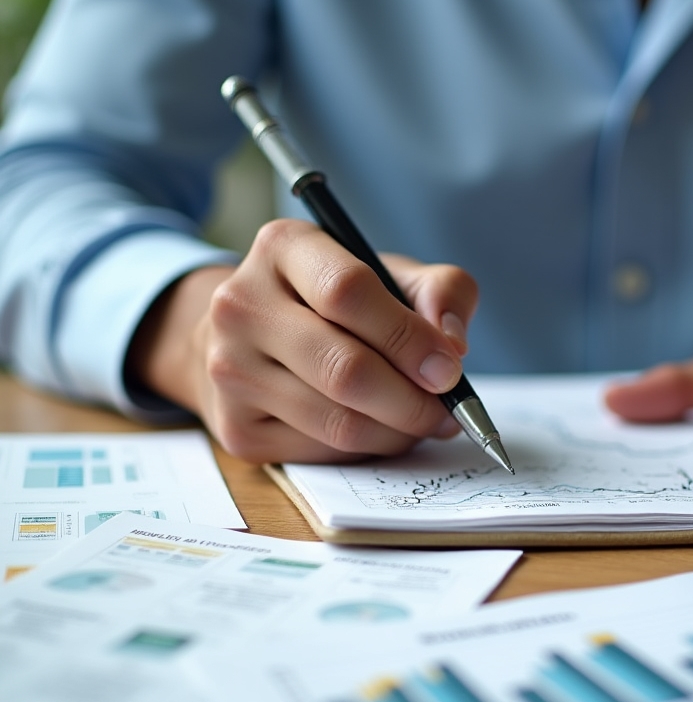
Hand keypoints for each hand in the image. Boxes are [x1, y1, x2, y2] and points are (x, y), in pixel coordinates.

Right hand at [127, 219, 477, 462]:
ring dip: (399, 432)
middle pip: (345, 369)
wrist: (252, 337)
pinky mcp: (237, 430)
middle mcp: (242, 306)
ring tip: (423, 420)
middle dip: (413, 400)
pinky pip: (324, 453)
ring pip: (339, 423)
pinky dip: (369, 449)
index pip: (348, 292)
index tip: (449, 369)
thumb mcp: (391, 273)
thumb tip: (452, 347)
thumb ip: (440, 291)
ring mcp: (230, 371)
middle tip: (448, 411)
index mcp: (283, 247)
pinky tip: (381, 429)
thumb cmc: (335, 302)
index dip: (409, 337)